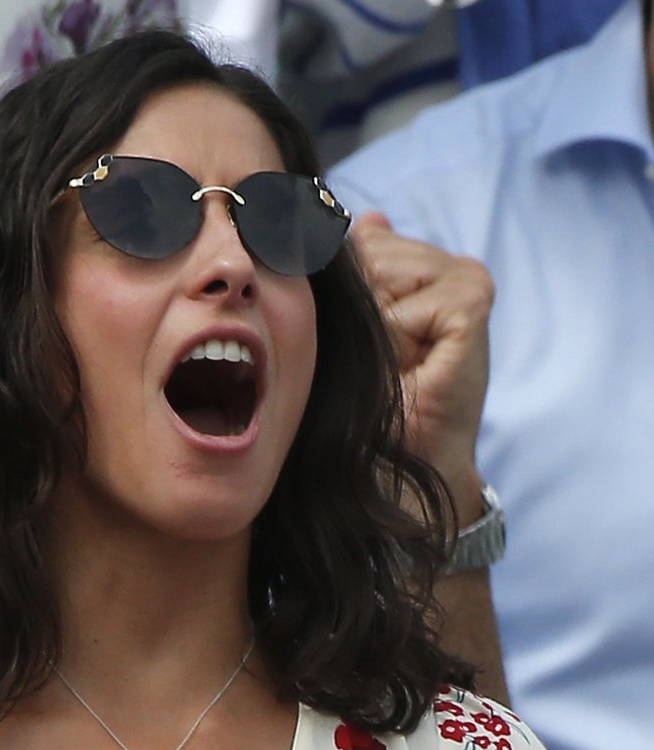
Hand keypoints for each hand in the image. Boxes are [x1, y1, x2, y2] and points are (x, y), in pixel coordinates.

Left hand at [350, 211, 492, 520]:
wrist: (410, 462)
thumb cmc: (381, 405)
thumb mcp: (359, 335)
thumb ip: (362, 275)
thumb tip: (368, 219)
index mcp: (425, 267)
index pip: (361, 242)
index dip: (344, 290)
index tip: (360, 338)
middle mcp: (451, 266)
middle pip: (366, 251)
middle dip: (359, 309)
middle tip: (385, 358)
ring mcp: (467, 279)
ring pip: (379, 271)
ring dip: (375, 328)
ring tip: (398, 363)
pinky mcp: (472, 302)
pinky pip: (402, 305)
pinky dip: (394, 342)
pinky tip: (414, 366)